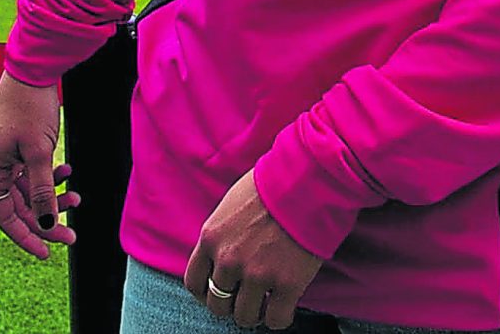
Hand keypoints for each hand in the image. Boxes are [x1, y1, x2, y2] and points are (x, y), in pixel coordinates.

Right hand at [0, 70, 82, 259]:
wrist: (32, 69)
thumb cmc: (29, 106)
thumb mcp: (39, 152)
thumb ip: (42, 191)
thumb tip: (46, 226)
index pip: (5, 218)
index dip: (25, 237)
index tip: (46, 254)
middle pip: (20, 207)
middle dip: (47, 219)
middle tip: (72, 233)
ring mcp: (6, 157)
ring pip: (29, 191)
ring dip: (53, 197)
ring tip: (77, 197)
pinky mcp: (18, 148)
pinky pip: (33, 173)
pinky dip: (51, 176)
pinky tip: (68, 171)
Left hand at [185, 167, 323, 327]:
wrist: (305, 179)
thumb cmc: (270, 184)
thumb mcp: (230, 204)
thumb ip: (222, 234)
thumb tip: (221, 253)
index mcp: (211, 238)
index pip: (194, 282)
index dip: (206, 291)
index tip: (220, 290)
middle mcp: (228, 260)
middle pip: (218, 304)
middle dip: (231, 302)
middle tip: (246, 296)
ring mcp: (257, 274)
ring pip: (244, 316)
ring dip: (254, 312)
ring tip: (265, 302)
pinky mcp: (287, 284)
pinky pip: (276, 320)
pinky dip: (279, 317)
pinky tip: (284, 305)